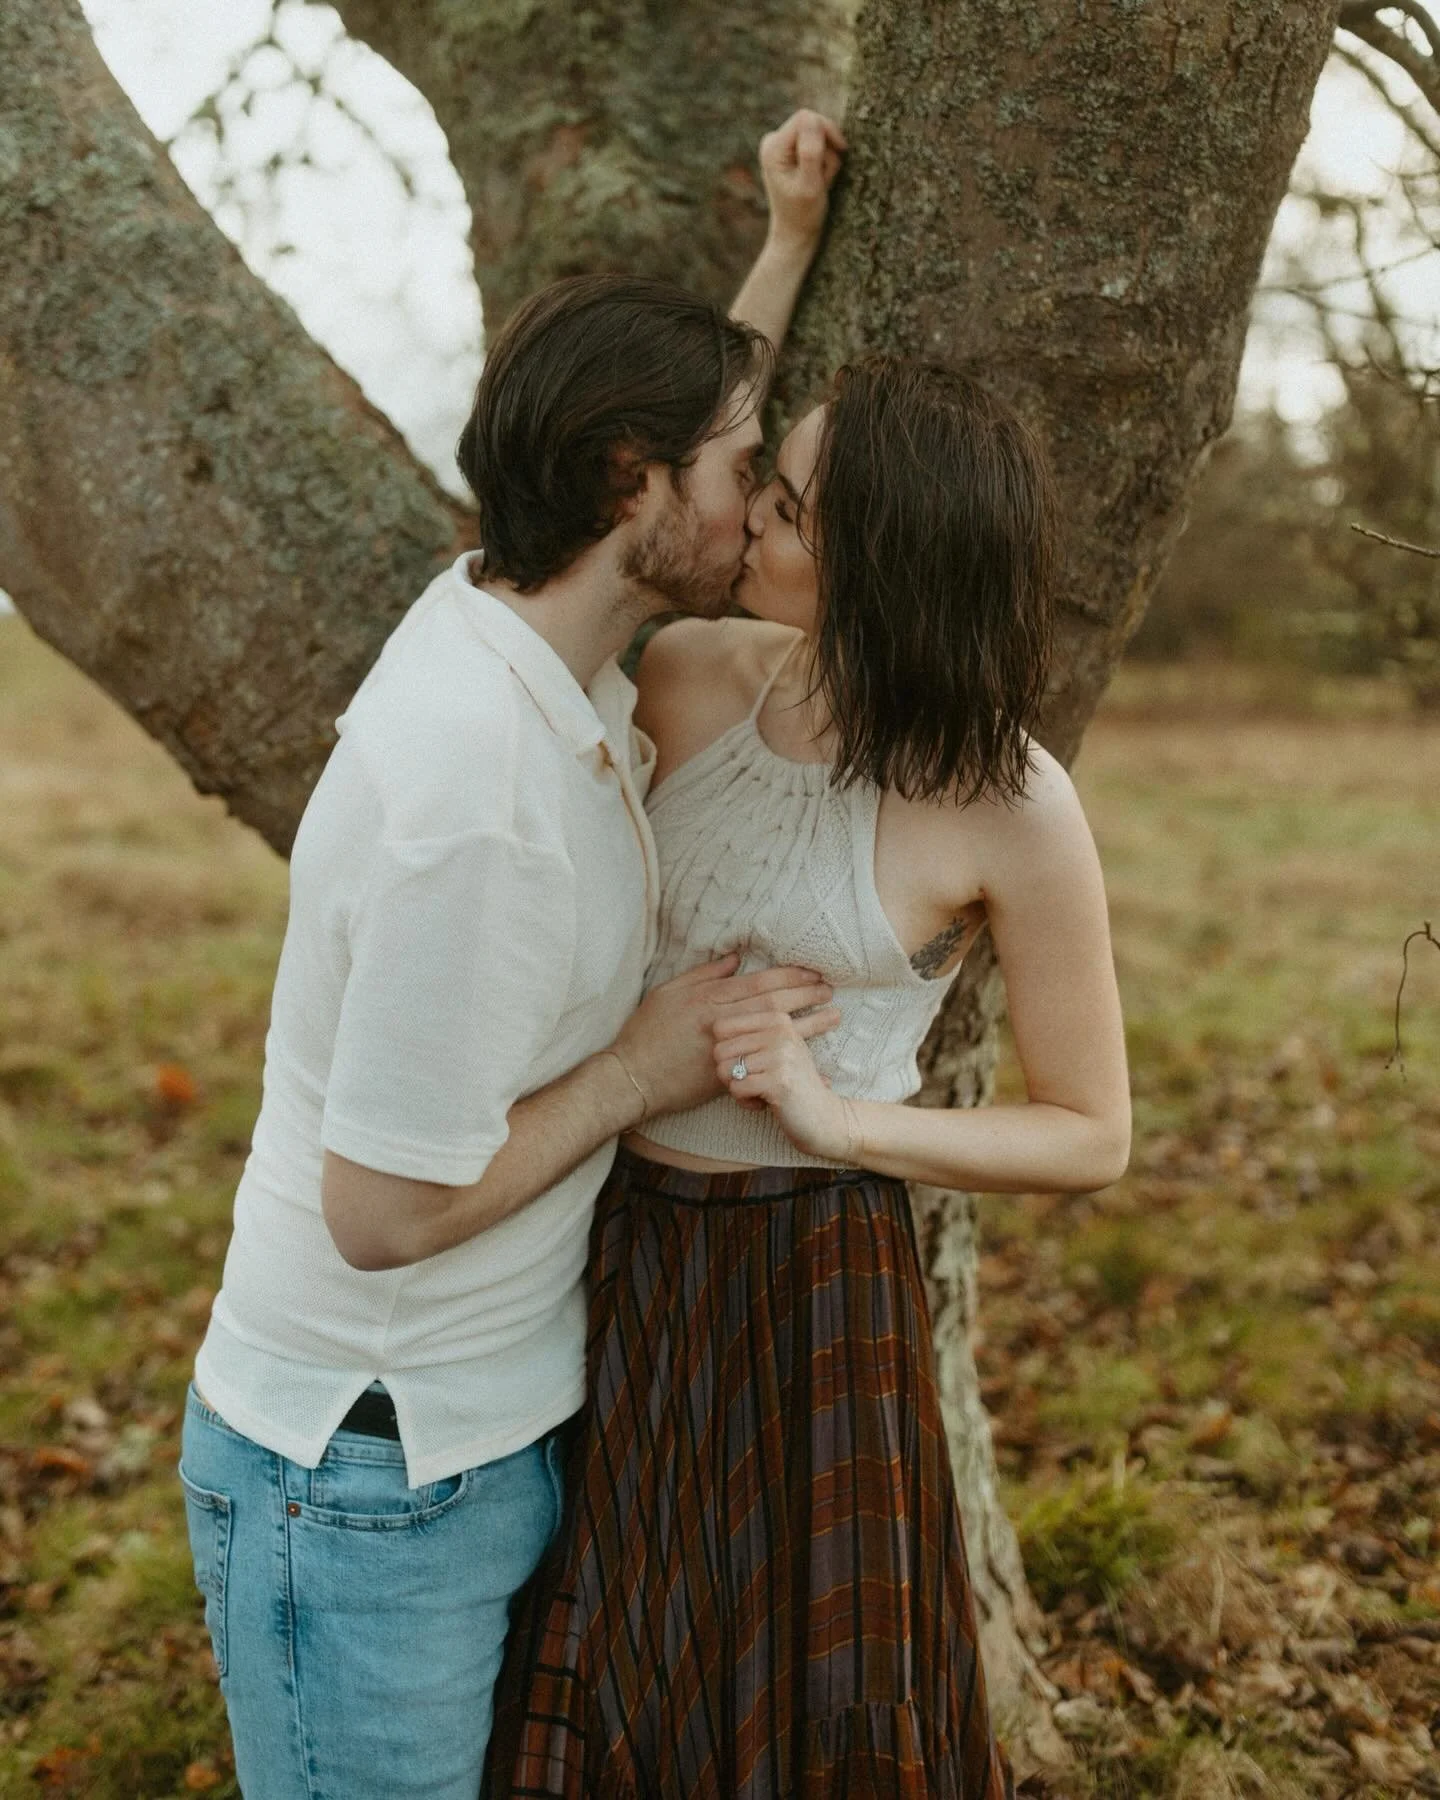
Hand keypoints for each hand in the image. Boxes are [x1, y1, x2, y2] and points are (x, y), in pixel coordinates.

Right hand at [612, 954, 840, 1119]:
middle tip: (830, 990)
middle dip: (805, 994)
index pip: (759, 982)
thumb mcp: (667, 993)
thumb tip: (734, 958)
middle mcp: (721, 1021)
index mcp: (708, 998)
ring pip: (774, 1031)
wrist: (632, 1078)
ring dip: (807, 1023)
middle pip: (773, 1003)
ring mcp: (726, 1049)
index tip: (813, 972)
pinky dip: (788, 1062)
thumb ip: (702, 975)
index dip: (790, 976)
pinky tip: (810, 1061)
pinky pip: (764, 1064)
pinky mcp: (726, 1074)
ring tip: (832, 1017)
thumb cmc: (645, 1034)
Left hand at [712, 1009, 855, 1162]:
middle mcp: (780, 1031)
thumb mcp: (775, 1048)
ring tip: (761, 1092)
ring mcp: (781, 1055)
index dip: (726, 1051)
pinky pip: (736, 1089)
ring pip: (725, 1071)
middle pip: (720, 1050)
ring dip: (738, 1089)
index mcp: (776, 1018)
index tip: (749, 1062)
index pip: (720, 1027)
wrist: (823, 1117)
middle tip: (755, 1081)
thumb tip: (707, 1025)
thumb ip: (747, 1034)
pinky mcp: (778, 1082)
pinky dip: (745, 1102)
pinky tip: (764, 1103)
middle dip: (730, 1073)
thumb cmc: (791, 1082)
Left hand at [759, 109, 846, 253]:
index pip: (807, 118)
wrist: (795, 234)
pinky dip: (825, 160)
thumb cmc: (803, 214)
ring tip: (821, 181)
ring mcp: (782, 145)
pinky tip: (819, 178)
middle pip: (814, 123)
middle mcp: (774, 141)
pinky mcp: (792, 151)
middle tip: (824, 176)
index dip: (829, 130)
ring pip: (819, 134)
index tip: (841, 151)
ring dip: (828, 157)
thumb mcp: (810, 185)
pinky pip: (818, 143)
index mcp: (773, 147)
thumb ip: (811, 152)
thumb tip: (813, 119)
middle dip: (828, 147)